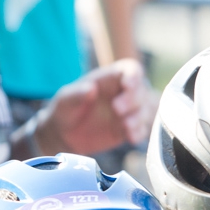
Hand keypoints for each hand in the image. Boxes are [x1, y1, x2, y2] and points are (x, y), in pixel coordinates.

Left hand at [36, 59, 155, 155]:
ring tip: (125, 127)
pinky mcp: (127, 129)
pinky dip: (139, 133)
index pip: (131, 71)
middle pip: (141, 91)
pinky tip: (130, 138)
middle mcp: (122, 94)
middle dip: (134, 100)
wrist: (64, 135)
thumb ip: (77, 94)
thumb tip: (91, 88)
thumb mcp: (65, 100)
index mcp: (109, 79)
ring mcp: (127, 112)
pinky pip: (141, 130)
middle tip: (117, 110)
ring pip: (145, 111)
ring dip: (139, 118)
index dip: (134, 77)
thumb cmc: (64, 110)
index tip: (127, 86)